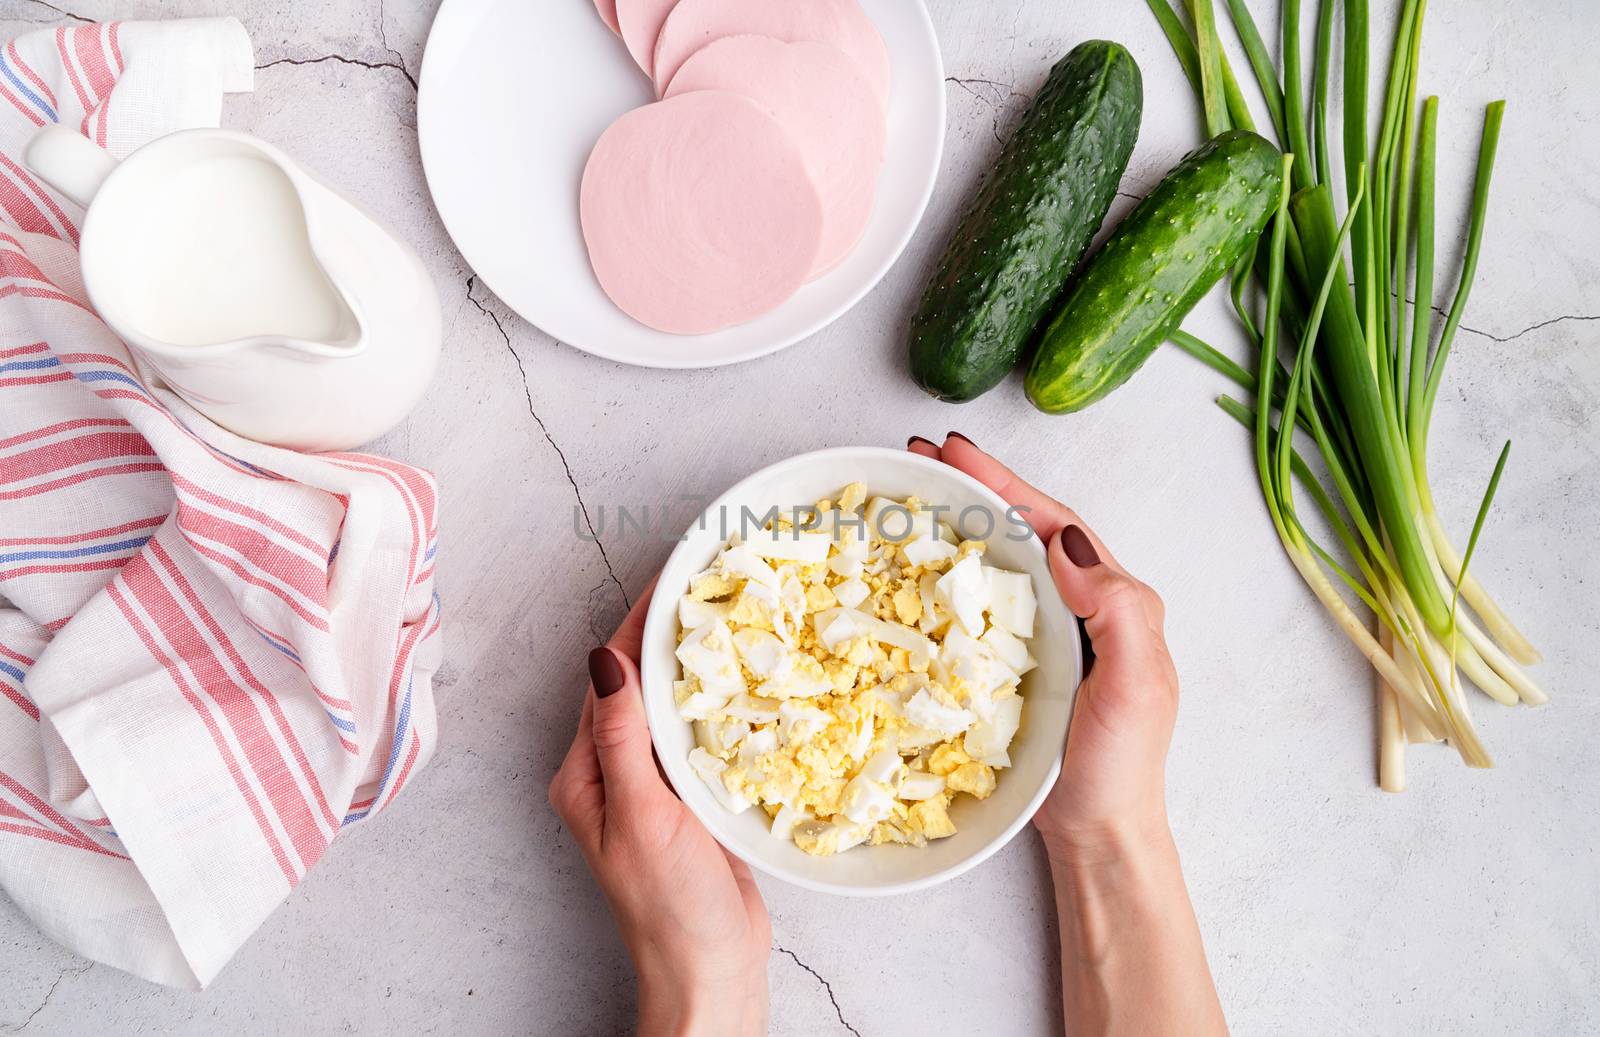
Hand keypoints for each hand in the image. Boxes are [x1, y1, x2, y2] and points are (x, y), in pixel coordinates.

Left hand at [549, 583, 770, 1036]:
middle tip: (709, 579)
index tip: (673, 576)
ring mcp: (651, 786)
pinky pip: (697, 734)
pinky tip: (744, 678)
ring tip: (729, 612)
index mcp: (586, 774)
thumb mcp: (643, 814)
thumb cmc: (671, 906)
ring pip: (669, 704)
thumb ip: (623, 737)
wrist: (711, 971)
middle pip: (637, 683)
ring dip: (694, 661)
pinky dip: (717, 701)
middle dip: (666, 631)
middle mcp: (611, 773)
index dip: (638, 623)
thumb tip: (605, 659)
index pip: (609, 678)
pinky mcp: (688, 800)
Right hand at [909, 432, 1178, 860]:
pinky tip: (912, 571)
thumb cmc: (1121, 765)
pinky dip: (945, 579)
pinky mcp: (1011, 665)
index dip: (1004, 483)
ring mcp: (1043, 635)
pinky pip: (976, 608)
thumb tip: (1066, 546)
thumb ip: (1117, 611)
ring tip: (906, 496)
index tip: (954, 454)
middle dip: (971, 487)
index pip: (1054, 523)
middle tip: (916, 458)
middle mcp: (1077, 607)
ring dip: (955, 524)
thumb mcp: (1139, 685)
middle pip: (1020, 529)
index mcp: (1112, 598)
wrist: (1098, 832)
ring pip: (996, 562)